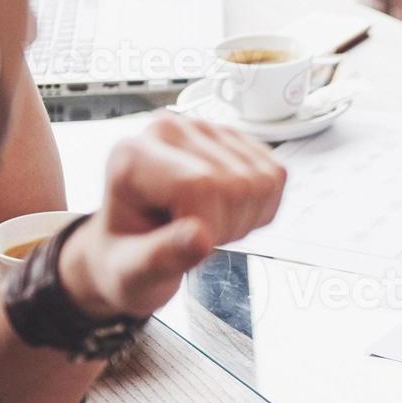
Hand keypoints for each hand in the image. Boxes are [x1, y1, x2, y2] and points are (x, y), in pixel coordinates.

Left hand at [59, 113, 285, 319]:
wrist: (131, 245)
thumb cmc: (125, 256)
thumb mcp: (131, 272)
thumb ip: (161, 258)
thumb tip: (200, 238)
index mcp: (133, 156)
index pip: (200, 184)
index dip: (209, 227)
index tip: (188, 245)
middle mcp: (171, 131)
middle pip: (236, 184)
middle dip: (227, 228)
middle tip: (195, 238)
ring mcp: (207, 131)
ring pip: (262, 181)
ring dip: (245, 219)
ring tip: (208, 225)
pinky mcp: (236, 140)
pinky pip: (276, 176)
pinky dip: (261, 208)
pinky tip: (227, 213)